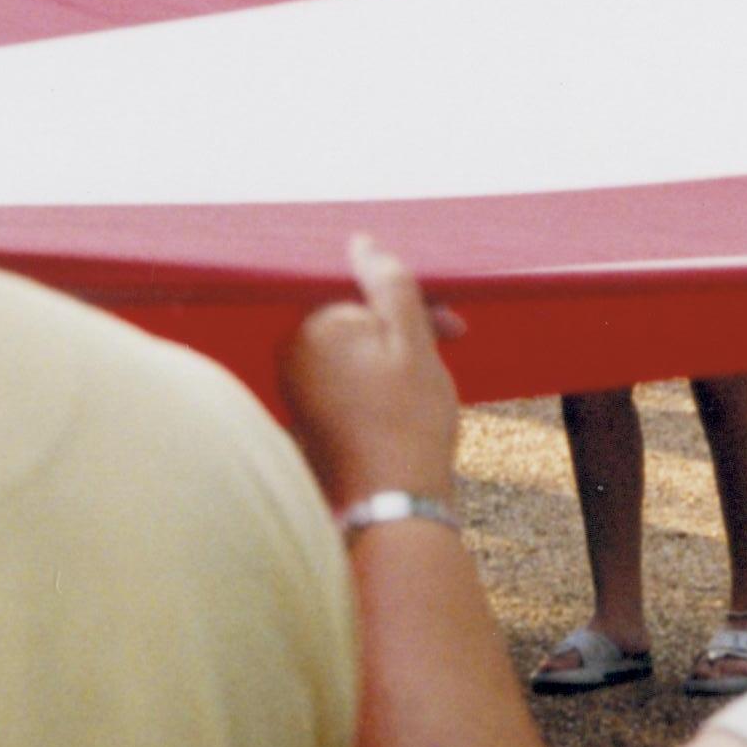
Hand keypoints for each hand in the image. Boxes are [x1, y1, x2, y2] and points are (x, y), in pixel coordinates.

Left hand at [281, 237, 466, 509]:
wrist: (388, 505)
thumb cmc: (407, 421)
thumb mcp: (414, 342)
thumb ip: (389, 284)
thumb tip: (361, 241)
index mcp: (315, 326)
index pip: (365, 287)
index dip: (415, 300)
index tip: (452, 325)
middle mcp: (293, 352)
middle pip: (359, 315)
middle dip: (407, 326)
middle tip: (453, 347)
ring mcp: (295, 385)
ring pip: (356, 346)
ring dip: (396, 353)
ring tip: (428, 384)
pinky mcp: (305, 414)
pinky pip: (346, 377)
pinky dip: (379, 380)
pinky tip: (405, 404)